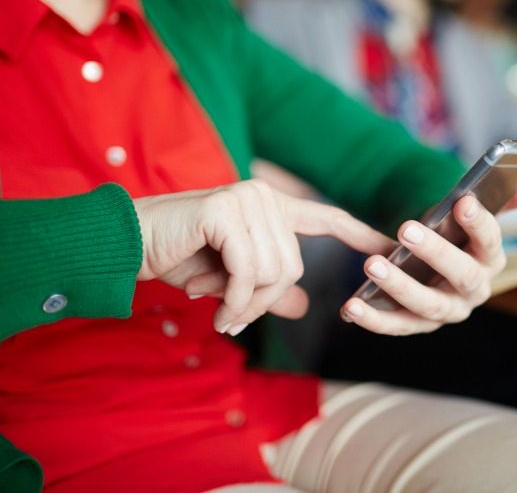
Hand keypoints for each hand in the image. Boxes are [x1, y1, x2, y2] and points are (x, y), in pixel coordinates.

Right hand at [134, 180, 392, 334]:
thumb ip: (266, 288)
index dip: (357, 231)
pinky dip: (235, 300)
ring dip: (247, 305)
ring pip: (274, 271)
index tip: (387, 244)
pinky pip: (249, 270)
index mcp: (270, 206)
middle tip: (235, 319)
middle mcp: (263, 196)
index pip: (325, 216)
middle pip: (294, 266)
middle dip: (266, 302)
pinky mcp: (225, 212)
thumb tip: (303, 305)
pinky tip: (217, 311)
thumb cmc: (178, 257)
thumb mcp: (230, 279)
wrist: (128, 244)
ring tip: (221, 313)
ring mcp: (245, 199)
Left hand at [341, 178, 516, 334]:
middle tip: (406, 229)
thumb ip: (500, 199)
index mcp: (491, 258)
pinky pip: (397, 326)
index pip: (491, 241)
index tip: (462, 202)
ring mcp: (448, 311)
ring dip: (400, 287)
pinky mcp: (419, 325)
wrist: (439, 268)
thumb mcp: (473, 216)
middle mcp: (475, 290)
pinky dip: (374, 319)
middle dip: (435, 252)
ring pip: (428, 305)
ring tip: (372, 264)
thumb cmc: (455, 235)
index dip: (479, 223)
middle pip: (461, 274)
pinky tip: (350, 306)